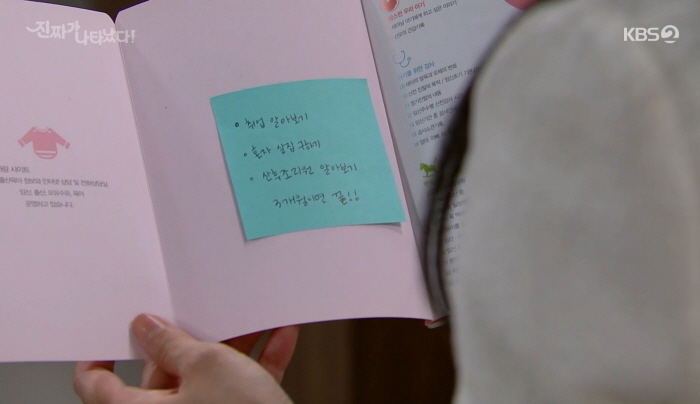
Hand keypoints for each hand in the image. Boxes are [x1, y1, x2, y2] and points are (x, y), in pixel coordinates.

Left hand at [74, 314, 298, 402]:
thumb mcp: (207, 365)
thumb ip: (173, 342)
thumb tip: (147, 327)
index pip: (96, 383)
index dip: (96, 355)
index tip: (108, 330)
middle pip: (162, 372)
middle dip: (186, 339)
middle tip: (198, 310)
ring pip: (207, 377)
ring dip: (233, 347)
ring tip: (248, 320)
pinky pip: (239, 388)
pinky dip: (257, 364)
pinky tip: (279, 338)